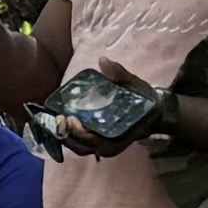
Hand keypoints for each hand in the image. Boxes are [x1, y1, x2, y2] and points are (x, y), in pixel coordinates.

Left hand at [44, 62, 171, 152]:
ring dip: (62, 134)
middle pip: (80, 147)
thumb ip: (120, 75)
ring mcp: (99, 144)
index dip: (80, 133)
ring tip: (53, 118)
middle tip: (57, 118)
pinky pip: (76, 141)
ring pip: (75, 146)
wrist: (153, 112)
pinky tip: (57, 118)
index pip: (94, 142)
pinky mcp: (93, 139)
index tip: (70, 118)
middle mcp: (106, 146)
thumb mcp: (136, 87)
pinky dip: (65, 132)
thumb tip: (102, 60)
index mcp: (118, 139)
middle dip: (66, 134)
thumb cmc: (145, 102)